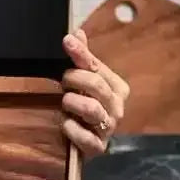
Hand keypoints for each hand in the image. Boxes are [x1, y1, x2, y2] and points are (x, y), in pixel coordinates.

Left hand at [61, 29, 129, 158]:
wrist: (83, 140)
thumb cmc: (84, 104)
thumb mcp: (83, 80)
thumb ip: (82, 58)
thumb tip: (77, 33)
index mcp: (116, 87)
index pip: (96, 67)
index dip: (80, 54)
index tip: (66, 41)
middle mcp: (117, 107)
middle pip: (96, 85)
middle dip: (73, 79)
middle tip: (63, 82)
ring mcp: (108, 128)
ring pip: (92, 109)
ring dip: (72, 102)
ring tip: (64, 102)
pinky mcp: (97, 146)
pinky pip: (85, 136)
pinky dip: (71, 128)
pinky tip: (65, 123)